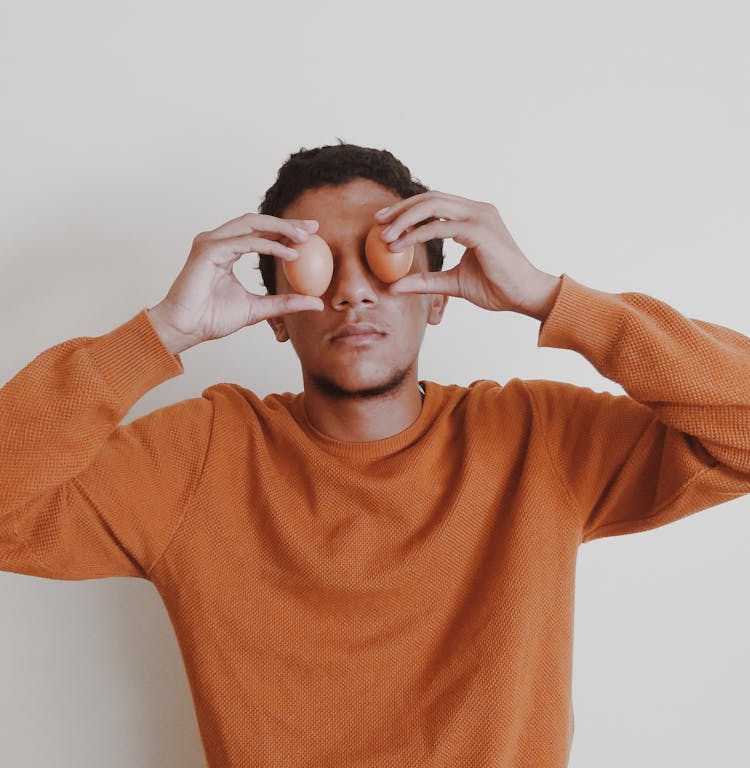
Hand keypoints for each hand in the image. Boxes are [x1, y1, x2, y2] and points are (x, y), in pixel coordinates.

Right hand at [147, 213, 323, 354]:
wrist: (186, 328)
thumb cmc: (212, 318)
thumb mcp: (259, 308)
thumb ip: (285, 303)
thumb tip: (316, 304)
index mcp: (226, 250)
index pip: (260, 233)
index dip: (285, 230)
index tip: (311, 235)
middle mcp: (218, 241)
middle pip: (257, 222)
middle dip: (287, 223)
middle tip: (313, 227)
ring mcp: (211, 243)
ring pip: (252, 225)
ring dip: (281, 228)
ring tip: (304, 237)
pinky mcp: (208, 251)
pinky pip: (245, 242)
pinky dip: (269, 246)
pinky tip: (290, 254)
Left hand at [374, 191, 560, 320]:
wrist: (526, 295)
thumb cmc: (497, 288)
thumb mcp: (453, 283)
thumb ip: (426, 281)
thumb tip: (395, 286)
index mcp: (473, 217)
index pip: (435, 203)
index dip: (407, 210)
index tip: (384, 223)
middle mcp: (477, 210)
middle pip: (430, 198)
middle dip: (401, 209)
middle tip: (378, 223)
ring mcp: (480, 217)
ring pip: (433, 206)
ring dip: (405, 220)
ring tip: (385, 237)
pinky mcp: (481, 231)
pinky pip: (442, 227)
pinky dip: (418, 234)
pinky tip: (402, 246)